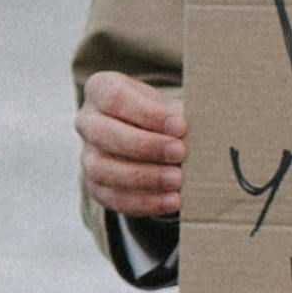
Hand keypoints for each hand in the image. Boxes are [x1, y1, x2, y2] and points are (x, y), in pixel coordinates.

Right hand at [78, 69, 186, 220]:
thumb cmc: (160, 115)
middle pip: (104, 133)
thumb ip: (178, 113)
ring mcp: (87, 156)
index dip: (147, 113)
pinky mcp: (95, 187)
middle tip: (179, 153)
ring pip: (102, 169)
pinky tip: (171, 201)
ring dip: (143, 177)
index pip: (114, 98)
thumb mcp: (167, 104)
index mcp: (100, 90)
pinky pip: (113, 198)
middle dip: (144, 145)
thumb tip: (204, 126)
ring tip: (177, 180)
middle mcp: (87, 122)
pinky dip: (144, 202)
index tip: (180, 125)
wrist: (149, 138)